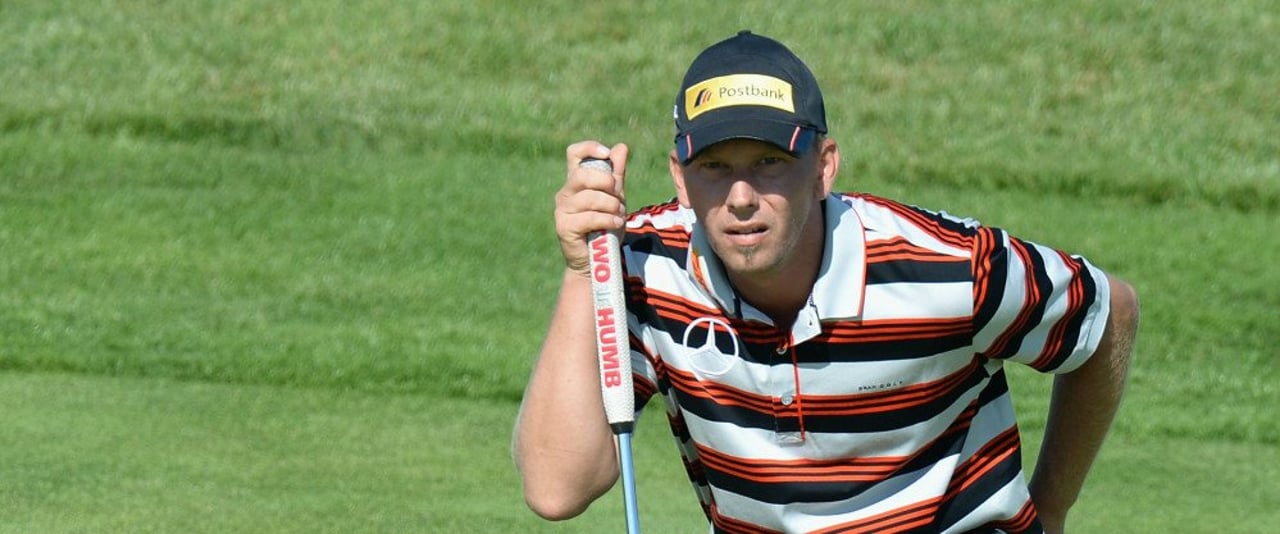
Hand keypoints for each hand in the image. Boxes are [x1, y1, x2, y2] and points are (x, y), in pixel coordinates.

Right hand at [555, 141, 628, 276]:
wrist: (597, 260)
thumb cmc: (604, 227)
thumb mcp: (615, 198)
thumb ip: (617, 174)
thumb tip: (620, 147)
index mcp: (576, 182)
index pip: (574, 153)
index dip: (589, 148)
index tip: (606, 154)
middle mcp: (565, 193)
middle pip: (582, 175)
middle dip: (606, 183)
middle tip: (618, 194)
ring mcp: (562, 210)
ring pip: (589, 198)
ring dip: (611, 205)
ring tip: (619, 214)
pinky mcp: (564, 227)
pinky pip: (588, 217)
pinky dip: (607, 219)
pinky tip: (615, 224)